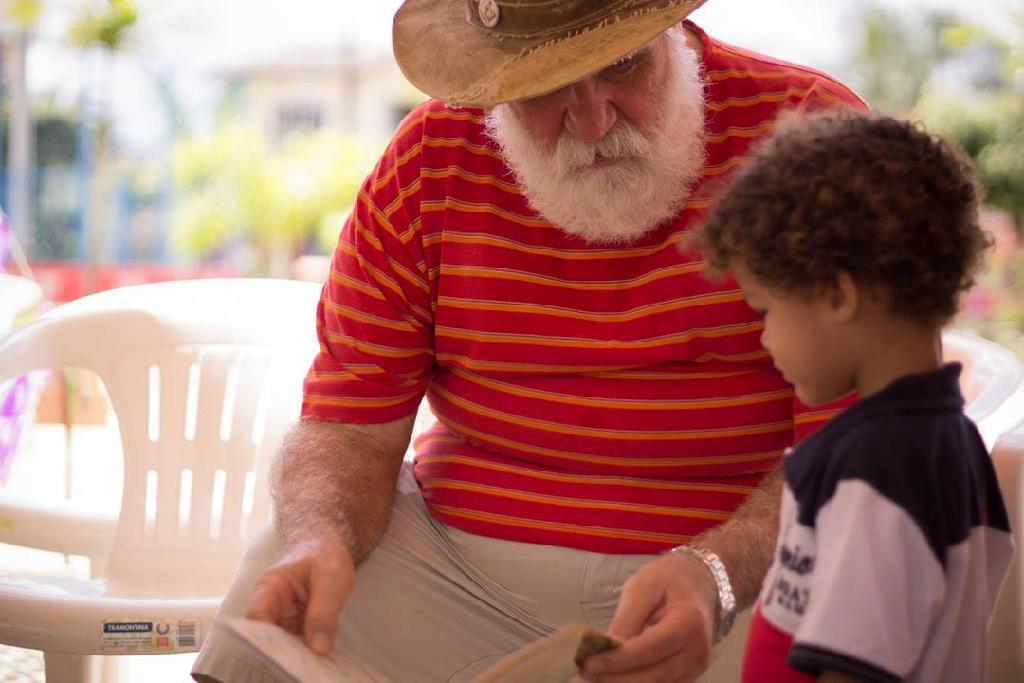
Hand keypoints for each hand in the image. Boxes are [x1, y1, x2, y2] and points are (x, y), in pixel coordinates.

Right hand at [246, 534, 355, 655]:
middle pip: (268, 635)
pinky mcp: (293, 624)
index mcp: (271, 586)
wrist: (326, 547)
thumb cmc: (325, 555)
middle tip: (308, 663)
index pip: (258, 617)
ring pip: (282, 643)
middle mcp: (270, 604)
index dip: (266, 638)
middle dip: (286, 652)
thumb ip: (324, 612)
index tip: (287, 655)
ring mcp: (281, 616)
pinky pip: (296, 642)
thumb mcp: (332, 579)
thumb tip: (319, 649)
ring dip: (298, 654)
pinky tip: (319, 659)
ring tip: (315, 663)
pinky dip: (306, 650)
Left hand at [581, 552, 717, 681]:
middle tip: (584, 671)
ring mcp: (695, 668)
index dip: (619, 660)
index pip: (651, 649)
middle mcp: (697, 651)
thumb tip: (607, 648)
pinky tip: (612, 676)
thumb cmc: (669, 580)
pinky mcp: (688, 677)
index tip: (588, 663)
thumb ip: (627, 619)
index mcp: (688, 623)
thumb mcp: (644, 587)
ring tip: (593, 675)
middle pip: (653, 676)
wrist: (701, 584)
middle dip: (615, 678)